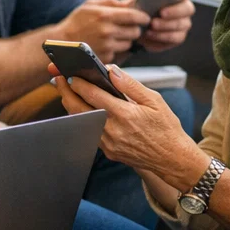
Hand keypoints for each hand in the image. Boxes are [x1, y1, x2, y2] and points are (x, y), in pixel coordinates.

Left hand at [48, 62, 206, 185]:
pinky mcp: (107, 151)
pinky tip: (81, 108)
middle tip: (57, 79)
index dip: (78, 84)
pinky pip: (89, 131)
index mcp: (125, 114)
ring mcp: (108, 143)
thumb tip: (111, 70)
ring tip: (66, 90)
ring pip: (81, 121)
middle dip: (65, 92)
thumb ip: (130, 85)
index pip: (94, 96)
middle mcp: (113, 130)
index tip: (69, 74)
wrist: (172, 158)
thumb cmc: (166, 127)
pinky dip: (82, 118)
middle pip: (79, 109)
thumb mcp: (154, 101)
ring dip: (71, 105)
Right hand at [55, 0, 150, 61]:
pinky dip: (116, 49)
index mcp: (105, 15)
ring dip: (125, 40)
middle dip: (133, 29)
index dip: (142, 17)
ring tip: (112, 36)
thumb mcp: (91, 5)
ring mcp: (106, 46)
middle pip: (135, 31)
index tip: (144, 17)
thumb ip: (113, 2)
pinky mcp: (105, 58)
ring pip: (129, 43)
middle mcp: (107, 31)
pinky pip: (120, 53)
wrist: (59, 42)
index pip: (134, 16)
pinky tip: (106, 45)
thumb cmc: (75, 22)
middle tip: (126, 27)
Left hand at [135, 0, 199, 52]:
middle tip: (160, 14)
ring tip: (150, 30)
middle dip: (175, 12)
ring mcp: (182, 24)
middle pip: (188, 9)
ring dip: (166, 28)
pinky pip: (174, 40)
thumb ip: (135, 0)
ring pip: (182, 26)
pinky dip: (160, 40)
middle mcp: (183, 8)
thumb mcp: (132, 4)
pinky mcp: (177, 38)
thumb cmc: (135, 13)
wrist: (130, 31)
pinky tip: (148, 39)